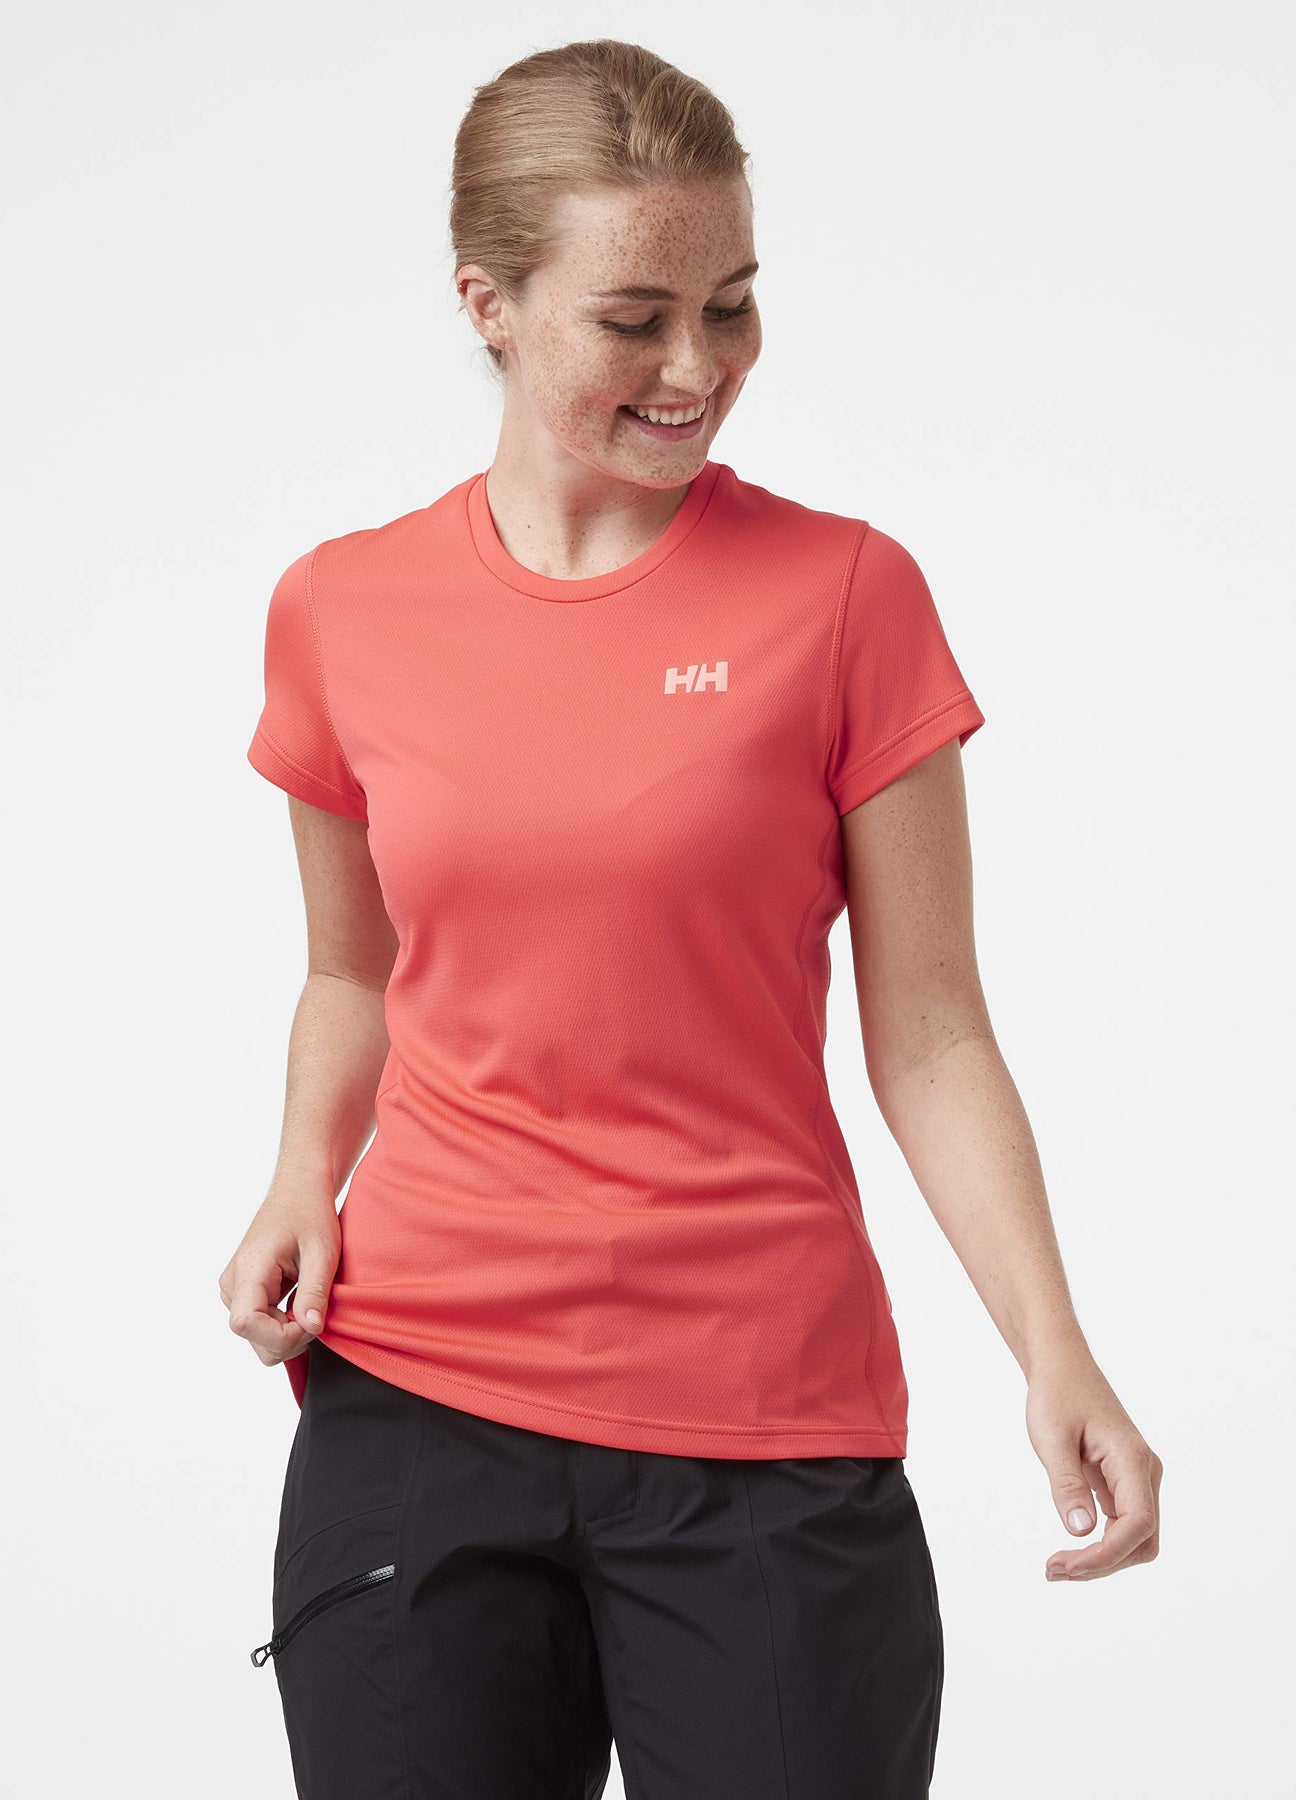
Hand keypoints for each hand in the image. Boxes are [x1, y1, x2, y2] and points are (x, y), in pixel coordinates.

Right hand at [218, 1188, 340, 1365]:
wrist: (298, 1192)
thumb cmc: (310, 1214)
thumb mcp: (322, 1251)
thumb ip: (315, 1291)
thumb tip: (312, 1328)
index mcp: (249, 1269)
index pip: (245, 1324)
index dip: (281, 1335)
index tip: (311, 1320)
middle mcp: (232, 1284)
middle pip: (253, 1337)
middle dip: (290, 1337)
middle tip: (317, 1311)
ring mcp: (235, 1290)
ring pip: (257, 1336)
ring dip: (288, 1330)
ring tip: (310, 1302)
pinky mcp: (243, 1293)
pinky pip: (260, 1324)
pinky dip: (283, 1323)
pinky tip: (300, 1301)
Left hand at [1025, 1349, 1162, 1581]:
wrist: (1064, 1368)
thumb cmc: (1057, 1396)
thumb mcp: (1052, 1438)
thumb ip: (1067, 1484)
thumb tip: (1080, 1531)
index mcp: (1132, 1459)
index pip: (1137, 1524)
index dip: (1105, 1555)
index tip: (1065, 1566)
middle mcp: (1145, 1472)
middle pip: (1143, 1540)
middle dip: (1103, 1564)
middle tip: (1053, 1570)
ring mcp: (1139, 1479)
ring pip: (1137, 1539)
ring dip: (1103, 1559)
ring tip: (1059, 1566)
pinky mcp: (1125, 1483)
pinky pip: (1124, 1526)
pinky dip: (1102, 1545)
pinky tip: (1072, 1551)